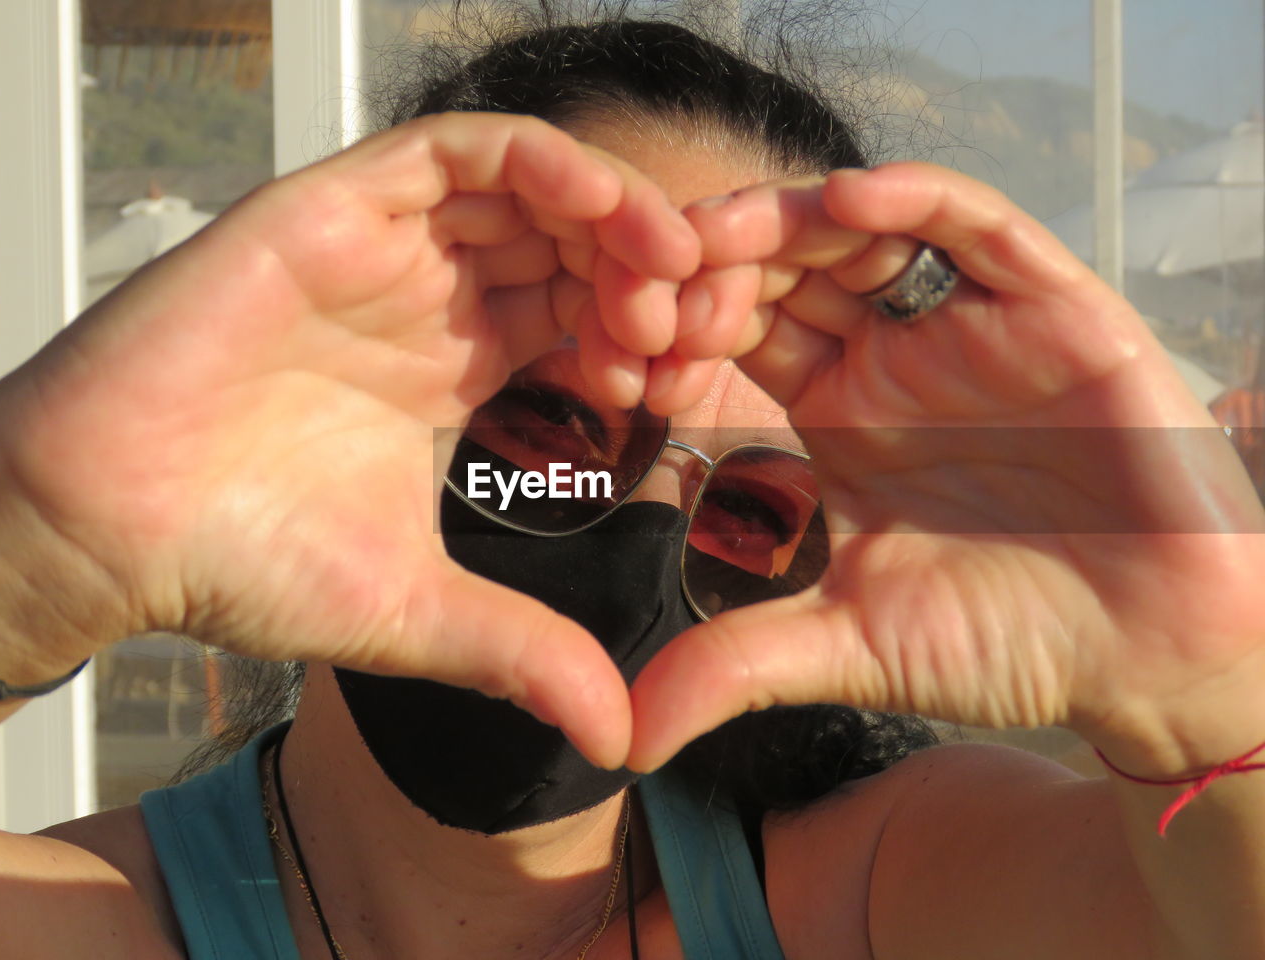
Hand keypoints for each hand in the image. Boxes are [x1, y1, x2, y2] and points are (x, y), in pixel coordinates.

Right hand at [0, 112, 698, 766]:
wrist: (106, 535)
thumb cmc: (241, 562)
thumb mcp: (417, 609)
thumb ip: (525, 654)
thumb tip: (617, 739)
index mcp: (453, 369)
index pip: (578, 318)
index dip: (645, 341)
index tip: (685, 388)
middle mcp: (423, 299)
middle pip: (568, 246)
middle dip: (644, 275)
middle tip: (689, 327)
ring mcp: (381, 250)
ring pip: (526, 188)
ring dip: (612, 215)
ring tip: (667, 271)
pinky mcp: (330, 210)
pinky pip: (453, 151)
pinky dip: (540, 163)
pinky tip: (603, 209)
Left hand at [628, 163, 1264, 774]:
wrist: (1146, 654)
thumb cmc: (1004, 639)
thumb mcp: (847, 642)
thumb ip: (734, 665)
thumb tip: (621, 738)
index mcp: (831, 412)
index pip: (733, 336)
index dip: (670, 335)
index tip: (616, 360)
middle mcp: (889, 356)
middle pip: (782, 267)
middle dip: (709, 266)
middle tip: (646, 284)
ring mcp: (965, 325)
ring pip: (863, 229)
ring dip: (785, 219)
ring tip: (719, 234)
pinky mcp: (1050, 309)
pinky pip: (980, 229)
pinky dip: (918, 199)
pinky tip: (850, 197)